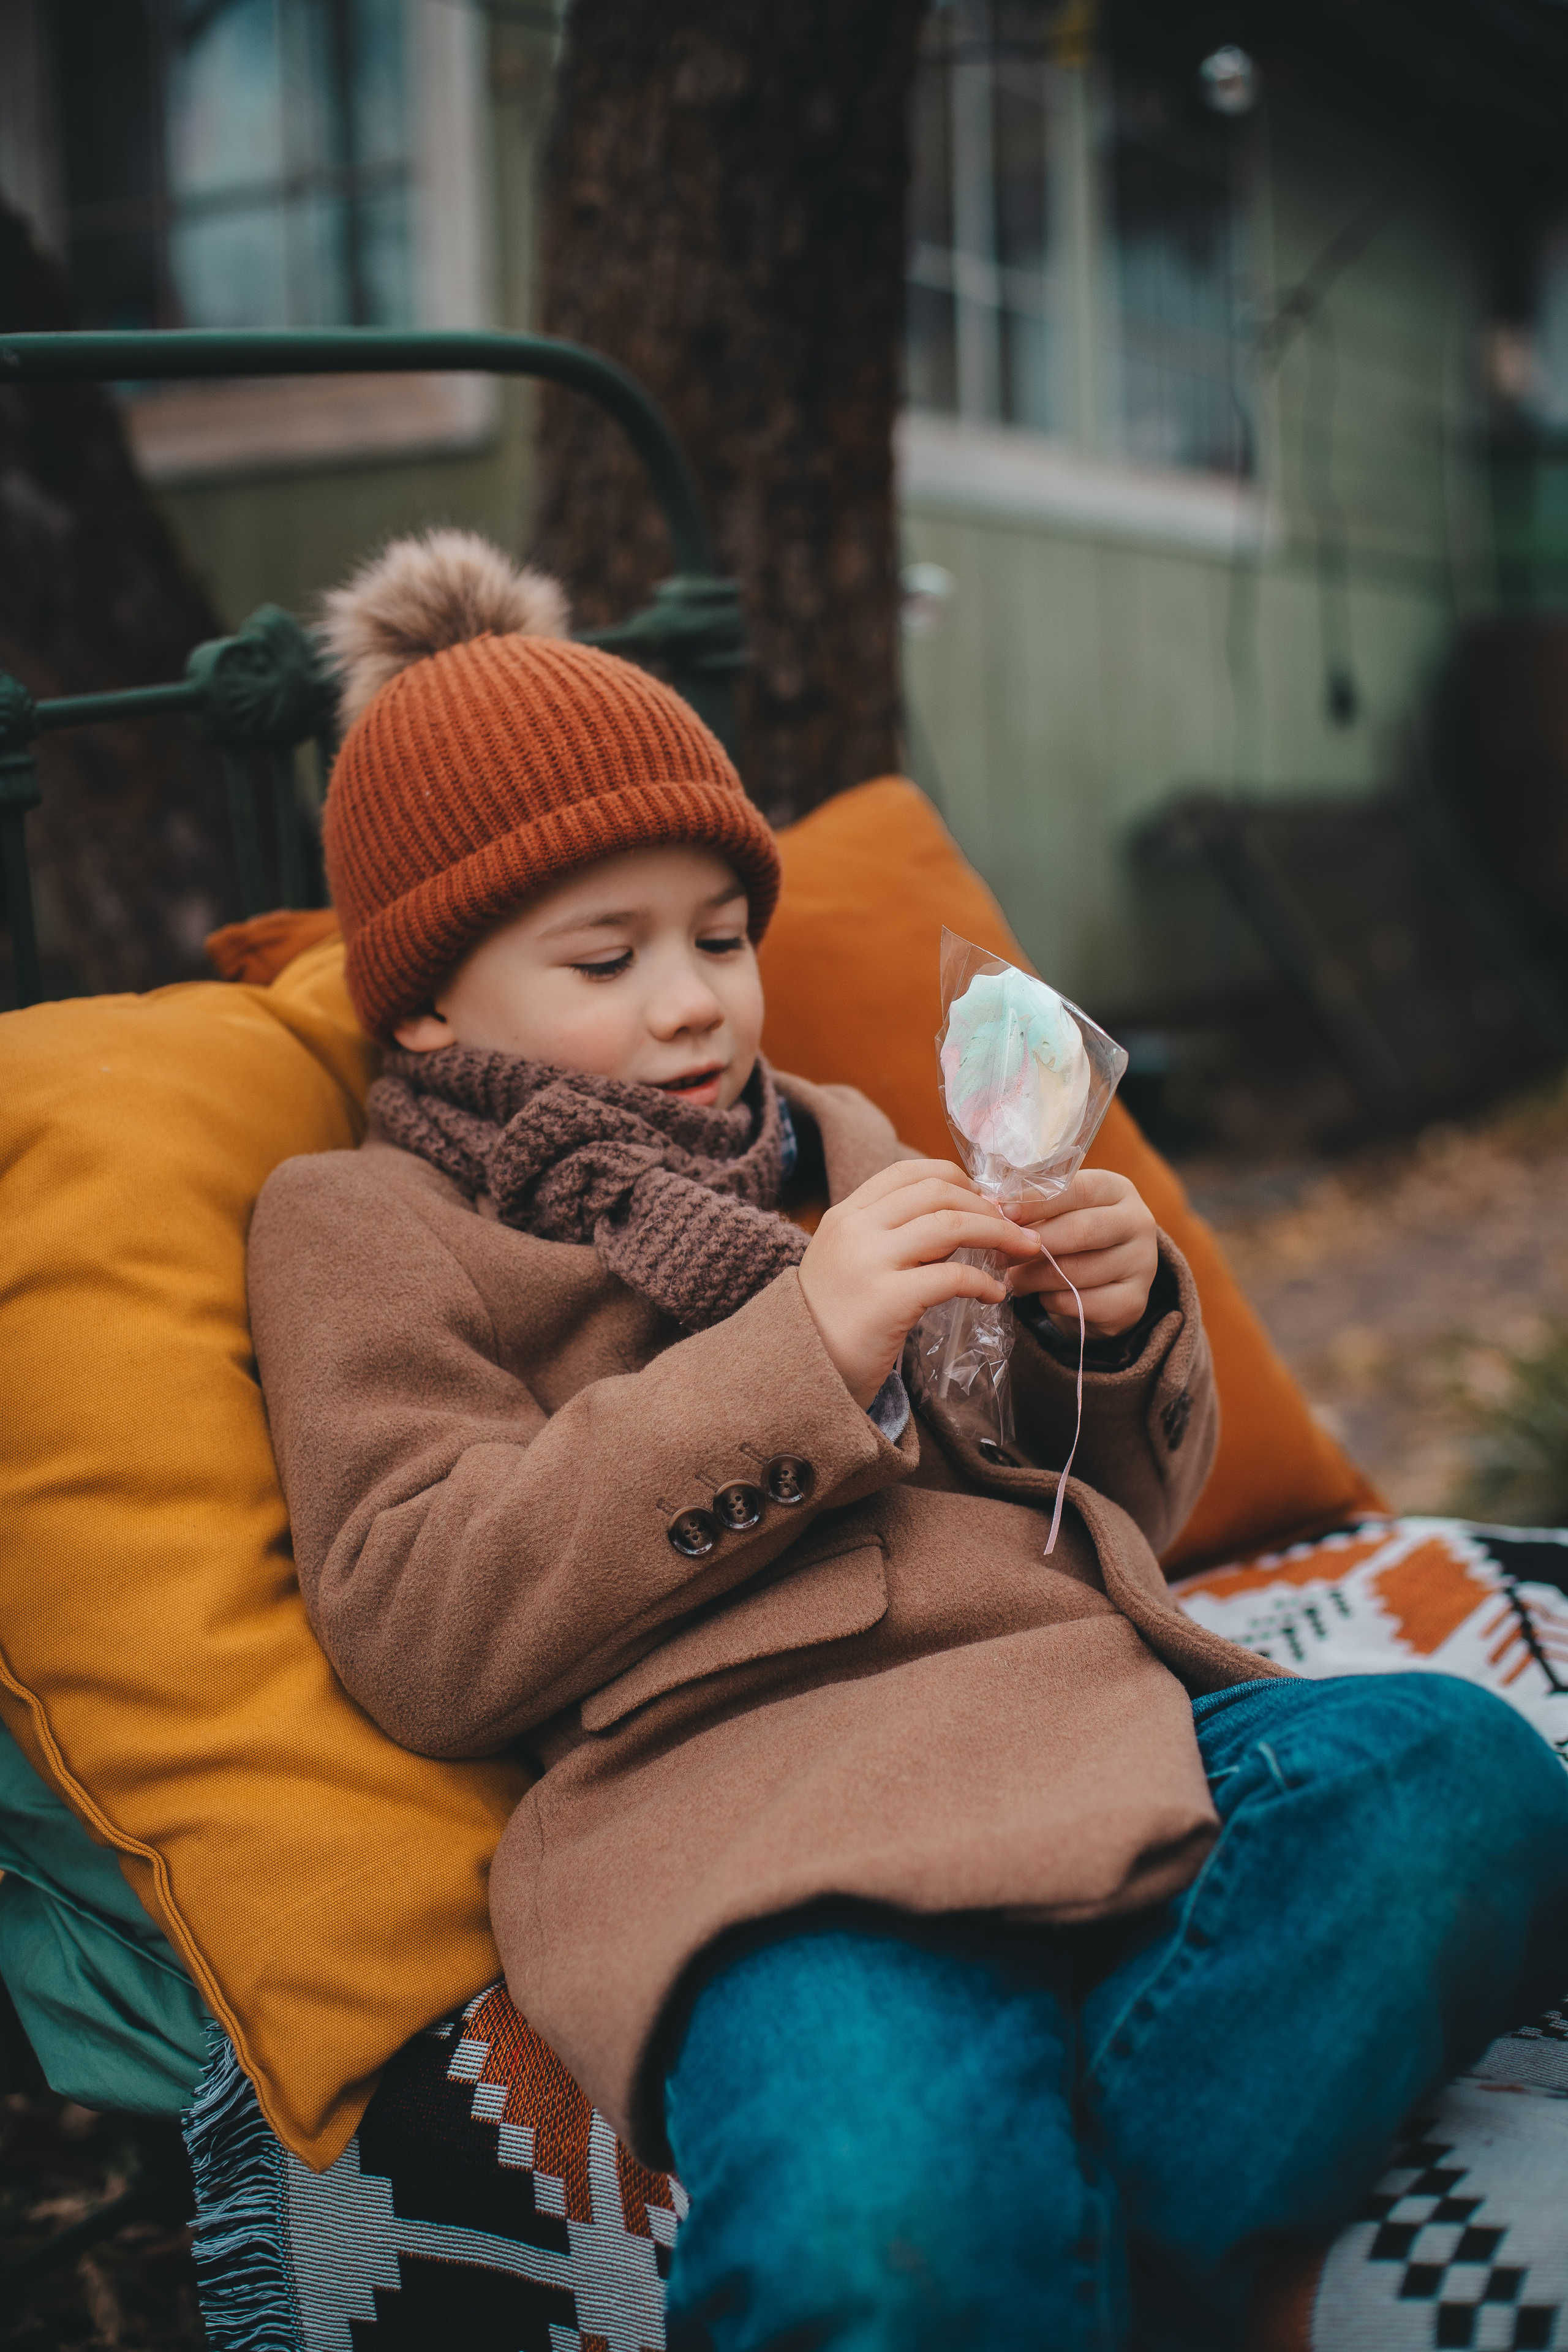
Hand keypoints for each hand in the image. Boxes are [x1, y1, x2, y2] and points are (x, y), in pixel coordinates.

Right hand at [798, 1160, 1042, 1407]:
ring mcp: (869, 1263)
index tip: (983, 1199)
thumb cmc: (831, 1323)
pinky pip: (953, 1277)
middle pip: (937, 1193)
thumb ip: (887, 1237)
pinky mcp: (888, 1301)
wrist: (796, 1373)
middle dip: (987, 1206)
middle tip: (1014, 1226)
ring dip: (998, 1234)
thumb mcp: (847, 1263)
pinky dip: (984, 1283)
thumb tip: (957, 1222)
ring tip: (1022, 1250)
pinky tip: (994, 1294)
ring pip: (951, 1225)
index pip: (908, 1172)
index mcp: (845, 1215)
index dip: (955, 1178)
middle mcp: (855, 1230)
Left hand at [1006, 1170, 1157, 1339]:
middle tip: (998, 1256)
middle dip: (1032, 1245)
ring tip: (1013, 1279)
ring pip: (1076, 1271)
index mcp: (1118, 1189)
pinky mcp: (1134, 1302)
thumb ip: (1035, 1207)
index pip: (1077, 1189)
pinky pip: (1079, 1303)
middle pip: (1079, 1231)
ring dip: (1034, 1278)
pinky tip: (1042, 1297)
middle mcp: (1138, 1222)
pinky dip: (1051, 1302)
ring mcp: (1142, 1264)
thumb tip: (992, 1207)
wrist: (1108, 1285)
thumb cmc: (1075, 1238)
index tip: (1003, 1214)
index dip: (1036, 1202)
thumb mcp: (1061, 1213)